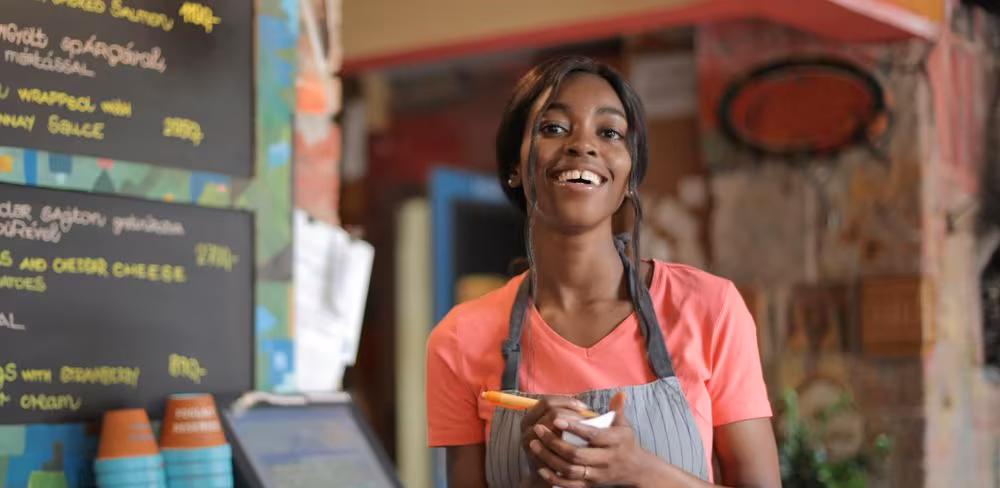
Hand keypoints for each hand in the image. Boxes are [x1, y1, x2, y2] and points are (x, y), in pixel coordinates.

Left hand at [529, 392, 649, 486]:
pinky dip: (554, 477)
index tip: (556, 419)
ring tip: (534, 444)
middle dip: (555, 442)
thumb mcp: (624, 425)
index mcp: (615, 442)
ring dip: (550, 458)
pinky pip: (570, 484)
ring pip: (570, 470)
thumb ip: (618, 409)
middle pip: (577, 454)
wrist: (634, 469)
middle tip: (538, 429)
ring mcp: (597, 474)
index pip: (593, 435)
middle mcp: (606, 460)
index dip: (575, 428)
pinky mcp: (590, 484)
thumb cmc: (624, 442)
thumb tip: (619, 394)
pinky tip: (541, 467)